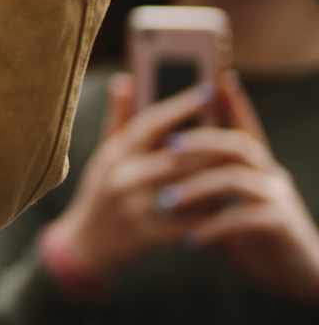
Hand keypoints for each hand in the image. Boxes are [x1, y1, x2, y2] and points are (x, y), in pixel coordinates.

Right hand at [42, 74, 221, 287]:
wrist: (87, 244)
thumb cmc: (101, 191)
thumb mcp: (104, 154)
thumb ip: (117, 118)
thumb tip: (125, 80)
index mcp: (113, 154)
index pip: (150, 122)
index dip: (180, 105)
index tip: (208, 90)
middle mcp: (122, 178)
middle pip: (177, 153)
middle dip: (211, 141)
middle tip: (237, 130)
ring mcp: (136, 208)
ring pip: (189, 185)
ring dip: (216, 173)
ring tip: (237, 161)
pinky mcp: (150, 234)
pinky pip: (192, 218)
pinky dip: (212, 208)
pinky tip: (226, 198)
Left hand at [161, 73, 318, 302]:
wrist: (295, 275)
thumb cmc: (253, 237)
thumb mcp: (226, 206)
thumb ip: (203, 184)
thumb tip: (165, 161)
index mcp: (255, 167)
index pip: (243, 127)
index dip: (233, 102)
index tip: (217, 79)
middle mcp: (269, 176)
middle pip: (240, 144)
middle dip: (203, 140)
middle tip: (168, 146)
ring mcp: (278, 199)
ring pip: (238, 178)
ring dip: (198, 188)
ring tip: (166, 202)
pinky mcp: (281, 226)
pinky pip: (247, 218)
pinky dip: (216, 226)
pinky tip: (192, 239)